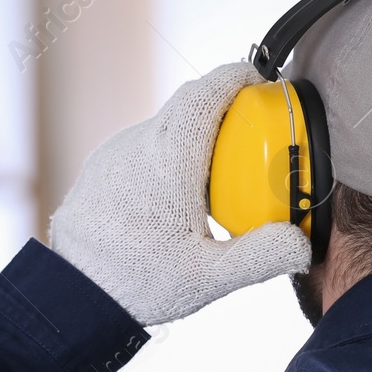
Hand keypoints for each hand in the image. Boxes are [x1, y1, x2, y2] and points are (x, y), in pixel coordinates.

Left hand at [49, 62, 311, 325]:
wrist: (71, 293)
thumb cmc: (136, 284)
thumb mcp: (209, 277)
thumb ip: (262, 256)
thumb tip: (300, 241)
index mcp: (169, 158)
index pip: (208, 91)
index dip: (239, 77)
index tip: (263, 83)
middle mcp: (138, 144)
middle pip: (189, 104)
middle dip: (225, 108)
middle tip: (254, 136)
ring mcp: (114, 153)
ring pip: (164, 126)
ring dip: (194, 137)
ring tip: (217, 178)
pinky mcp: (100, 168)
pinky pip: (142, 147)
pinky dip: (168, 156)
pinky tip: (177, 198)